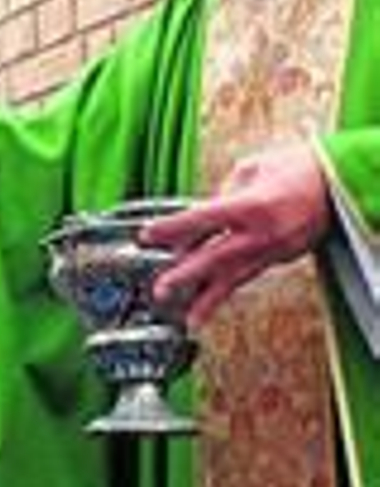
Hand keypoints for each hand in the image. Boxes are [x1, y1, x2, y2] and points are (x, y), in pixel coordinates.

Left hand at [143, 143, 330, 327]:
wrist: (339, 186)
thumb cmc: (297, 170)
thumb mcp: (252, 168)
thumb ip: (221, 193)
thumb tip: (198, 215)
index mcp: (252, 205)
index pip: (202, 218)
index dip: (172, 227)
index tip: (147, 235)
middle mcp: (261, 233)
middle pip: (216, 256)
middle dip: (186, 274)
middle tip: (161, 288)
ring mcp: (272, 249)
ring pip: (233, 277)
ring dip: (207, 299)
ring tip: (188, 318)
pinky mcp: (279, 259)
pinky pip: (247, 277)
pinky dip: (226, 291)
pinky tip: (207, 307)